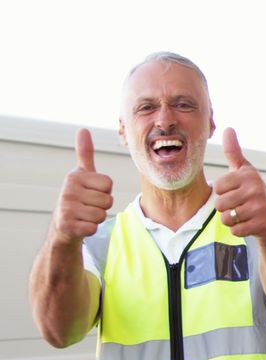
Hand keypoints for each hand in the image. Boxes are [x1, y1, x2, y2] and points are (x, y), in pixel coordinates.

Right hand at [53, 129, 113, 244]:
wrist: (62, 225)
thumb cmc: (78, 197)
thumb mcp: (82, 174)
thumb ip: (85, 153)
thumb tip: (83, 129)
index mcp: (74, 176)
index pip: (108, 184)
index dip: (104, 191)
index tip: (91, 192)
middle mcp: (67, 190)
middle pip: (107, 200)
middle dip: (102, 206)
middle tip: (87, 206)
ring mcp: (66, 208)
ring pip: (102, 215)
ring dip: (96, 218)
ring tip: (84, 215)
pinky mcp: (67, 226)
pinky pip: (94, 228)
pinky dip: (90, 229)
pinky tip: (79, 225)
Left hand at [213, 128, 265, 237]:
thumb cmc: (252, 190)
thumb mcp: (244, 170)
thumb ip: (233, 151)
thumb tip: (228, 128)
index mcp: (248, 176)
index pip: (218, 187)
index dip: (222, 192)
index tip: (235, 191)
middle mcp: (255, 190)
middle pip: (219, 204)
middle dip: (225, 208)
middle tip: (238, 205)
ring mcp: (258, 208)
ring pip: (226, 218)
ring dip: (230, 219)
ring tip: (242, 214)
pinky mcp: (260, 224)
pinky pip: (235, 230)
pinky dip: (238, 229)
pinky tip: (247, 223)